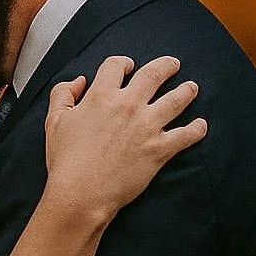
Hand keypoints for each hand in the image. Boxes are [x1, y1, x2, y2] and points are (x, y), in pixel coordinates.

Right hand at [43, 54, 206, 222]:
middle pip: (154, 74)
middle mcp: (128, 106)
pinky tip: (201, 125)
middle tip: (173, 64)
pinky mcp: (159, 149)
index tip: (128, 66)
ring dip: (187, 91)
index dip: (123, 62)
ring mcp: (147, 126)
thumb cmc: (66, 160)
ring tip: (192, 87)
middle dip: (167, 66)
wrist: (81, 193)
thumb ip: (63, 94)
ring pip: (176, 99)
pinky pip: (186, 135)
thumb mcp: (54, 121)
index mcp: (101, 96)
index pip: (116, 66)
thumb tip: (78, 81)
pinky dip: (196, 129)